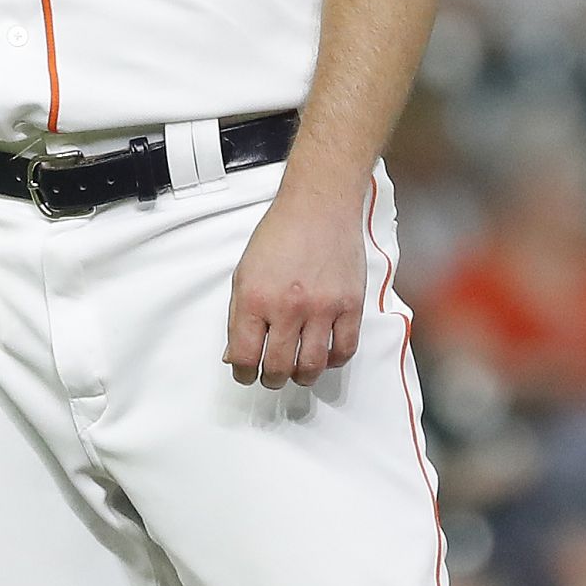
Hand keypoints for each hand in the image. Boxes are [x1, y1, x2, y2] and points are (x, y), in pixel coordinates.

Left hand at [224, 188, 365, 389]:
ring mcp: (322, 308)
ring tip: (297, 371)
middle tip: (271, 376)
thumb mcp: (244, 272)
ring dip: (301, 376)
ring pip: (312, 366)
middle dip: (271, 379)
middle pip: (278, 367)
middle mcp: (288, 306)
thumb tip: (235, 353)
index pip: (244, 357)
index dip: (243, 374)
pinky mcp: (350, 305)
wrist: (319, 206)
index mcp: (255, 297)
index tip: (246, 374)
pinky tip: (325, 355)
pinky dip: (333, 360)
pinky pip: (344, 350)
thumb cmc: (281, 232)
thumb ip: (238, 315)